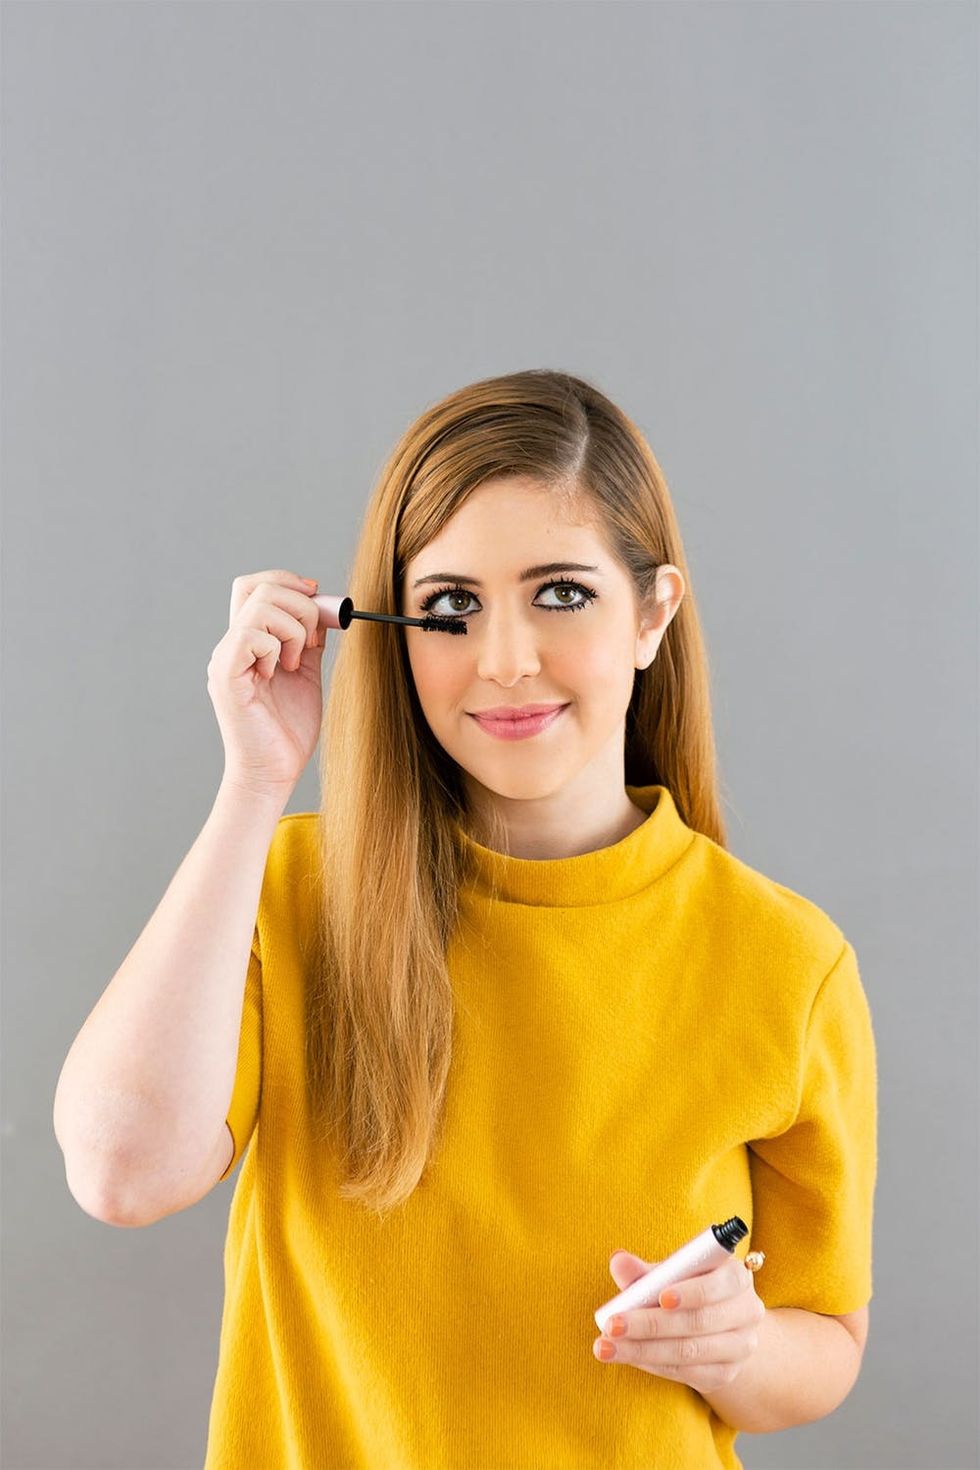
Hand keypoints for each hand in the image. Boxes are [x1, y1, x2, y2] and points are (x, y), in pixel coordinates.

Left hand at [593, 1249, 765, 1392]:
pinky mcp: (725, 1374)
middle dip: (650, 1324)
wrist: (718, 1327)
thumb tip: (618, 1262)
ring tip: (606, 1346)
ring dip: (642, 1350)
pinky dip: (651, 1364)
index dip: (692, 1291)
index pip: (721, 1284)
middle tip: (611, 1325)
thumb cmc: (688, 1288)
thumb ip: (646, 1271)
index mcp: (737, 1277)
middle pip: (697, 1322)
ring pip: (688, 1351)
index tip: (660, 1297)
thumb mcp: (672, 1274)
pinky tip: (626, 1356)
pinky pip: (684, 1372)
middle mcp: (746, 1312)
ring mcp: (739, 1348)